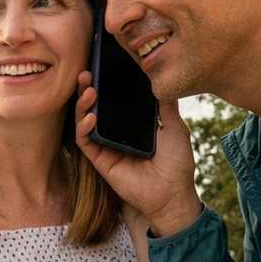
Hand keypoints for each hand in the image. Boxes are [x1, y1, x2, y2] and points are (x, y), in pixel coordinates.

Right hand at [75, 71, 203, 236]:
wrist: (173, 194)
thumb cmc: (177, 164)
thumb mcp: (176, 128)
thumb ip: (167, 106)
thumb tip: (164, 82)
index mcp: (133, 125)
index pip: (115, 101)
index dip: (107, 84)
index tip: (104, 67)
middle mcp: (116, 133)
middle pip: (96, 107)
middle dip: (88, 89)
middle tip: (87, 73)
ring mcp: (106, 146)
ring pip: (85, 121)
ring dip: (83, 105)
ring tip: (87, 89)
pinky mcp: (100, 160)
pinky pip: (85, 141)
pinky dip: (84, 128)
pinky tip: (90, 117)